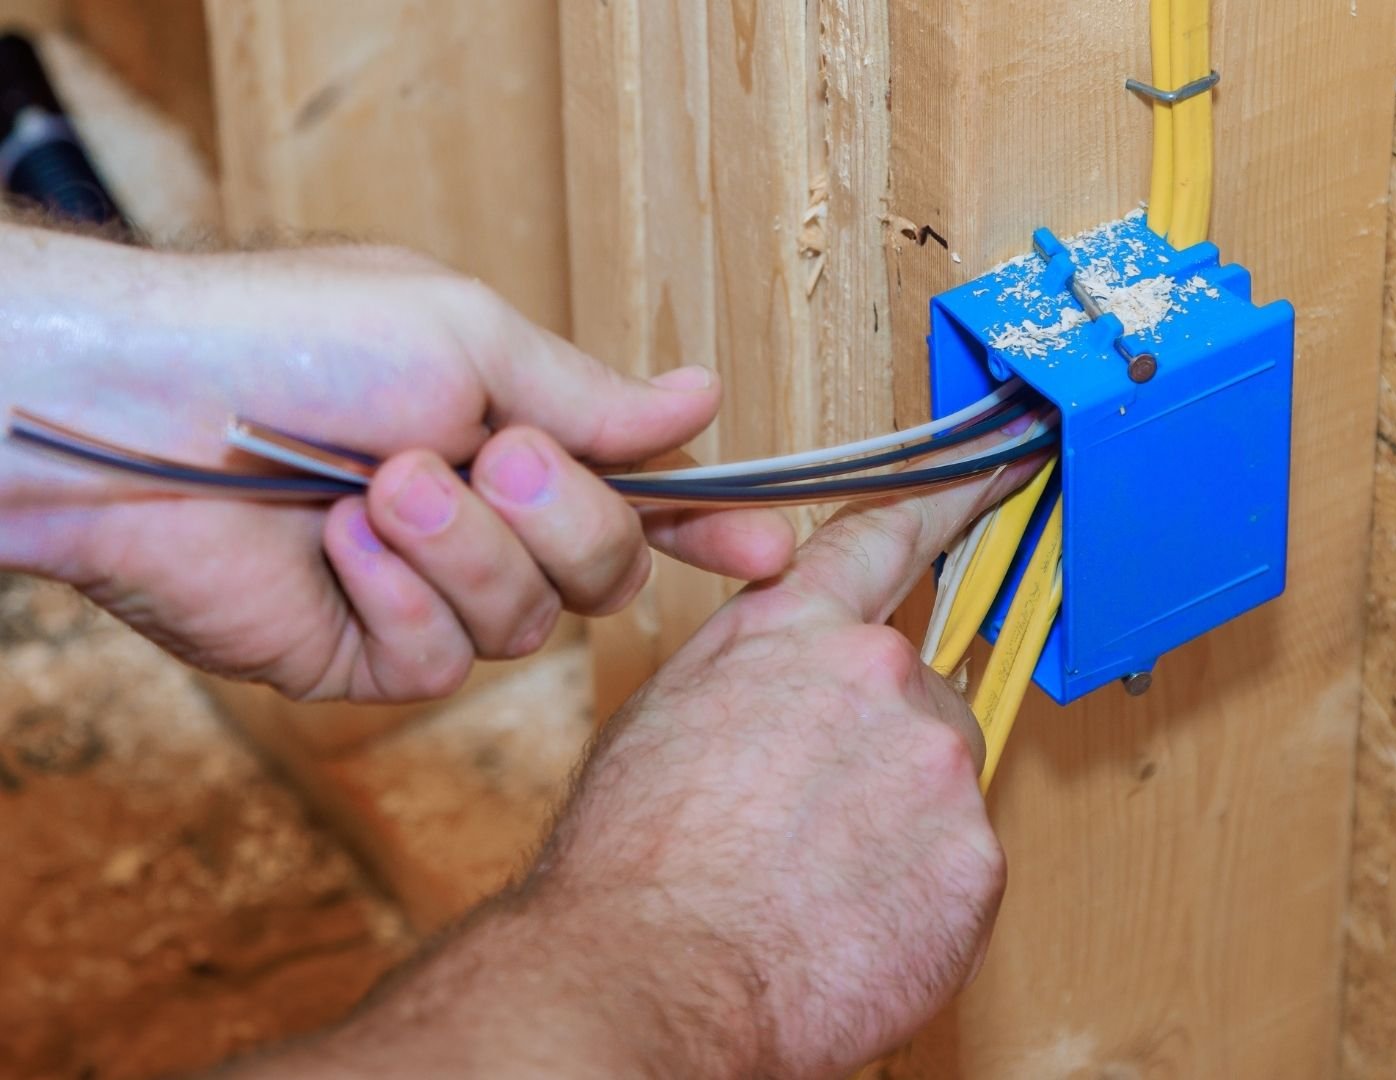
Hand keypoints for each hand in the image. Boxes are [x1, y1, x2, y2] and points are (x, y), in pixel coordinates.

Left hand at [0, 225, 794, 700]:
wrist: (137, 414)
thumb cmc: (290, 339)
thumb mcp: (470, 336)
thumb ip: (593, 396)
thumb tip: (701, 398)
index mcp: (517, 436)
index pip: (645, 498)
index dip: (712, 527)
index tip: (772, 548)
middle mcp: (484, 521)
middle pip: (608, 571)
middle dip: (565, 516)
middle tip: (496, 454)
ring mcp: (425, 593)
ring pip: (529, 622)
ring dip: (464, 547)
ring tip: (380, 484)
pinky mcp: (362, 653)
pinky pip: (439, 662)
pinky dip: (398, 596)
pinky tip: (336, 544)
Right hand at [238, 457, 1034, 1079]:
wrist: (648, 977)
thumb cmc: (635, 862)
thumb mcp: (669, 713)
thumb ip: (755, 661)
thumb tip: (795, 658)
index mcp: (798, 633)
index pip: (888, 536)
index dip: (952, 497)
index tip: (1005, 468)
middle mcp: (880, 678)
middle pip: (920, 694)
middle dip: (882, 748)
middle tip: (811, 819)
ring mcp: (937, 768)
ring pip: (941, 786)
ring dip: (899, 825)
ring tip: (815, 882)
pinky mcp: (975, 859)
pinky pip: (961, 868)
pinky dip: (920, 897)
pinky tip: (850, 923)